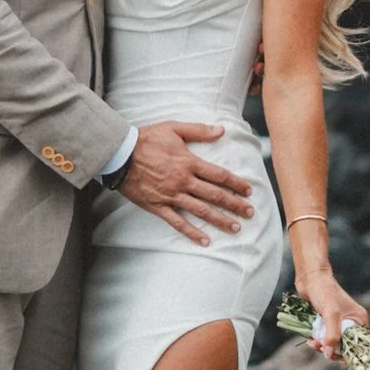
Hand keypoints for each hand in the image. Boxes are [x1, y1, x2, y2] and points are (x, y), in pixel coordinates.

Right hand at [113, 120, 256, 245]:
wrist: (119, 154)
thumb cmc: (146, 139)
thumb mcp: (173, 128)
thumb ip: (198, 130)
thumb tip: (221, 130)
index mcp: (189, 162)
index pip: (219, 175)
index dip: (236, 183)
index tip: (249, 191)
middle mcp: (183, 181)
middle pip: (214, 195)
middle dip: (234, 205)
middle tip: (250, 213)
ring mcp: (171, 195)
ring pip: (200, 210)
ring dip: (219, 220)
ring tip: (236, 228)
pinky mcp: (158, 206)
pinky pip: (177, 222)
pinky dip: (192, 233)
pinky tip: (205, 241)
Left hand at [300, 270, 369, 362]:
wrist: (310, 278)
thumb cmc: (324, 291)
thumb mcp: (331, 314)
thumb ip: (332, 335)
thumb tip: (329, 354)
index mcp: (359, 320)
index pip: (358, 343)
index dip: (348, 352)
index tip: (334, 356)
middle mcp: (350, 322)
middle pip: (344, 345)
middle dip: (332, 349)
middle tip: (321, 349)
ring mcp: (338, 323)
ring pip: (332, 342)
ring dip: (322, 346)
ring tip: (313, 343)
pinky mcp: (326, 322)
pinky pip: (324, 337)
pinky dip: (317, 341)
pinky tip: (310, 339)